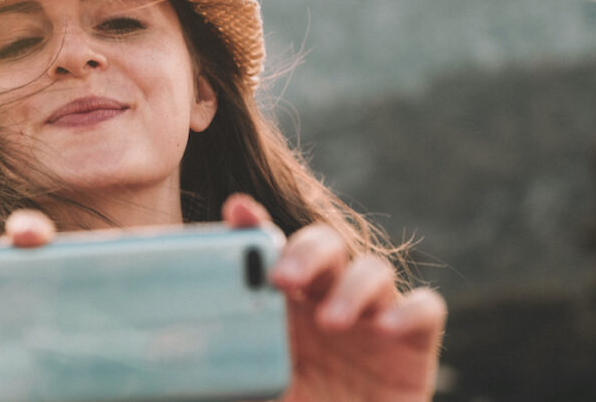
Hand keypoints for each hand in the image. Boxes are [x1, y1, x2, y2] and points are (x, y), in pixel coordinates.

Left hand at [222, 194, 446, 401]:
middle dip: (305, 252)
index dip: (256, 225)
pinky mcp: (412, 345)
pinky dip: (408, 311)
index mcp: (281, 307)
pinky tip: (384, 329)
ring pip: (373, 269)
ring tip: (330, 321)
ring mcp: (372, 319)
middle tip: (282, 279)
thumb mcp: (249, 391)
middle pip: (324, 246)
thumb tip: (169, 346)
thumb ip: (221, 364)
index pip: (271, 251)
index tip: (238, 212)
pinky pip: (426, 309)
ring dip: (352, 287)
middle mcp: (326, 302)